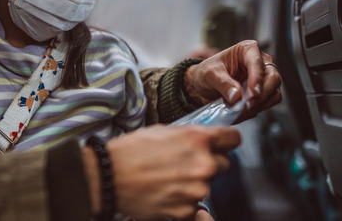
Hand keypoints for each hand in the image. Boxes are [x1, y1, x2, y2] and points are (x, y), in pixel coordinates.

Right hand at [83, 125, 240, 219]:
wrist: (108, 177)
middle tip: (184, 164)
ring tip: (168, 179)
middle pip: (223, 164)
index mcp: (199, 139)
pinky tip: (166, 193)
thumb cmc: (131, 151)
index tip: (221, 145)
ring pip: (207, 185)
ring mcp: (197, 190)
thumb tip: (204, 140)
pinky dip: (184, 201)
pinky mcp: (187, 210)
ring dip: (194, 183)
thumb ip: (190, 136)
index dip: (226, 141)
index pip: (233, 139)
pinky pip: (195, 206)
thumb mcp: (164, 131)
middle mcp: (203, 164)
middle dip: (208, 163)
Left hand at [184, 40, 282, 121]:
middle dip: (260, 95)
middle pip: (273, 79)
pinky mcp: (263, 92)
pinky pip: (268, 103)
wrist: (204, 86)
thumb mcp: (210, 75)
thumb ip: (223, 83)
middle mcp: (260, 62)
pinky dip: (257, 110)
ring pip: (274, 93)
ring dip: (259, 105)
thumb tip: (236, 96)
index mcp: (248, 49)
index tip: (252, 94)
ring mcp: (264, 78)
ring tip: (240, 110)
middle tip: (245, 106)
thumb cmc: (207, 73)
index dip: (257, 79)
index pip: (258, 63)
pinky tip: (242, 112)